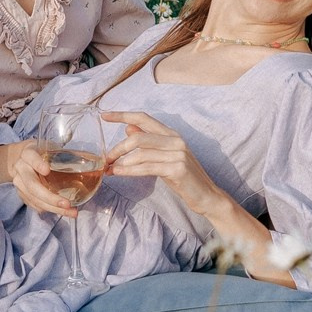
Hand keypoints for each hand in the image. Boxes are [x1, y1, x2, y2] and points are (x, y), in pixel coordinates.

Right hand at [9, 143, 85, 217]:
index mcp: (28, 153)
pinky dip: (49, 209)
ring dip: (53, 208)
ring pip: (34, 199)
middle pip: (32, 185)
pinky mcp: (22, 194)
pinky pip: (35, 205)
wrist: (20, 159)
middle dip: (50, 197)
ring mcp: (19, 183)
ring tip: (71, 212)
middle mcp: (21, 168)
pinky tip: (63, 212)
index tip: (46, 170)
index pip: (31, 157)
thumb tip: (96, 162)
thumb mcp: (50, 146)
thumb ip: (65, 153)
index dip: (37, 164)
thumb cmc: (42, 152)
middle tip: (67, 204)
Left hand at [99, 109, 217, 216]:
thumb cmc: (184, 177)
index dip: (123, 115)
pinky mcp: (177, 169)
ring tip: (109, 170)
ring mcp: (177, 154)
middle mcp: (175, 140)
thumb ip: (149, 142)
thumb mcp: (165, 156)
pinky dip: (129, 171)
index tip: (104, 116)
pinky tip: (119, 173)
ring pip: (140, 153)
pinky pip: (147, 168)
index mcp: (171, 134)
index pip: (144, 118)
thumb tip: (128, 128)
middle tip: (106, 159)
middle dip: (118, 148)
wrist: (207, 195)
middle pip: (138, 138)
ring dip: (121, 162)